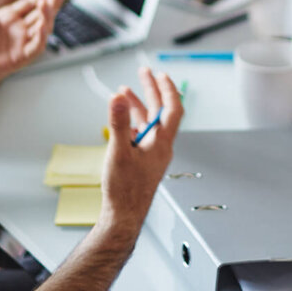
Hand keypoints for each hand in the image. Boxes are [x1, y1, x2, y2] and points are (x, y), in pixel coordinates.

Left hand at [0, 0, 62, 91]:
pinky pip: (35, 47)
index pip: (31, 3)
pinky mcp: (19, 58)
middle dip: (52, 1)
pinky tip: (42, 24)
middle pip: (41, 13)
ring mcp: (20, 44)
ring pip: (42, 29)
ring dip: (47, 16)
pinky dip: (41, 36)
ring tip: (47, 1)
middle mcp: (18, 30)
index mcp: (9, 18)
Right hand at [98, 67, 182, 238]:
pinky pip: (142, 135)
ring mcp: (152, 155)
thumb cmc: (125, 191)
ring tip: (124, 93)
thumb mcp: (119, 151)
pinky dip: (132, 123)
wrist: (123, 217)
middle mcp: (160, 147)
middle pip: (160, 112)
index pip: (173, 108)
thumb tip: (118, 98)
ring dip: (139, 106)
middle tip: (144, 73)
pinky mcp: (143, 162)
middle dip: (152, 90)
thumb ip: (119, 122)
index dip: (168, 89)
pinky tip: (121, 121)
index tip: (160, 74)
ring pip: (149, 123)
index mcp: (161, 142)